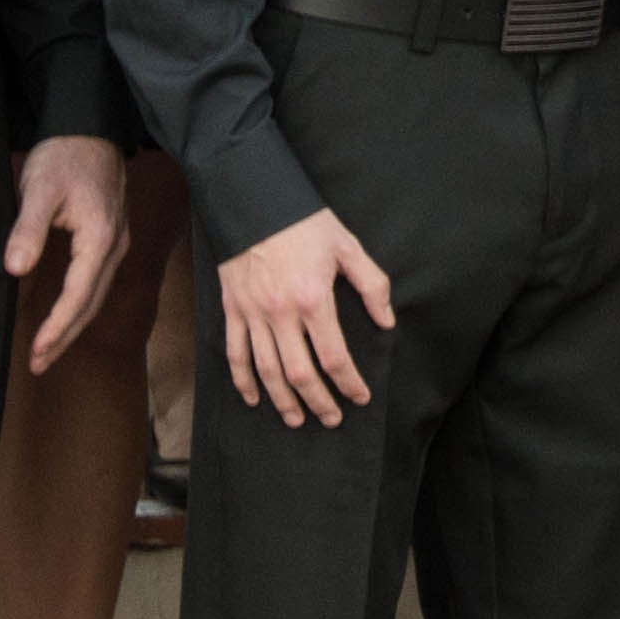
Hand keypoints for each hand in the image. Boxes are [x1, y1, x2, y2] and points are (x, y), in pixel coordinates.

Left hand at [5, 135, 137, 375]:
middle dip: (66, 336)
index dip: (58, 327)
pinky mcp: (110, 236)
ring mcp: (116, 241)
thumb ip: (28, 230)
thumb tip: (15, 269)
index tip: (37, 350)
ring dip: (73, 324)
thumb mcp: (39, 189)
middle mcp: (114, 245)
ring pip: (97, 295)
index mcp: (100, 238)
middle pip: (92, 303)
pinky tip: (65, 314)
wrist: (88, 125)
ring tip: (48, 349)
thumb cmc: (64, 154)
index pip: (78, 295)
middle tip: (39, 363)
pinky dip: (80, 304)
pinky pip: (97, 281)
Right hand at [217, 210, 397, 429]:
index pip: (334, 357)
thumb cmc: (304, 222)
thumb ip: (372, 285)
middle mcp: (281, 313)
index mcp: (314, 299)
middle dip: (318, 402)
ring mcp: (253, 313)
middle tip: (332, 419)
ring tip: (297, 419)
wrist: (253, 199)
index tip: (359, 397)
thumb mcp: (347, 246)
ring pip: (267, 371)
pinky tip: (255, 399)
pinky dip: (243, 380)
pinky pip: (235, 353)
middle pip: (300, 374)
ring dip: (283, 401)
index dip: (349, 383)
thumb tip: (386, 321)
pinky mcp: (233, 309)